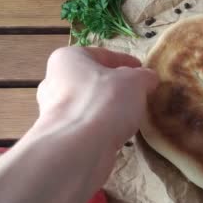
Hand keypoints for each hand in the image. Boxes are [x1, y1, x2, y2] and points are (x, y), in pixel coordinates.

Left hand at [37, 47, 157, 151]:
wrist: (78, 148)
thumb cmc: (105, 102)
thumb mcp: (135, 81)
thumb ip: (144, 76)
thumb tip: (148, 78)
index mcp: (68, 59)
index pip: (102, 54)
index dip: (126, 60)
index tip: (143, 70)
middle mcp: (55, 81)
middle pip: (94, 80)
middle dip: (116, 86)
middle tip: (140, 93)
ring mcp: (55, 111)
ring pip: (90, 104)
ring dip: (110, 108)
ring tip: (133, 115)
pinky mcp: (61, 136)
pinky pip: (88, 126)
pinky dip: (103, 127)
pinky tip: (120, 133)